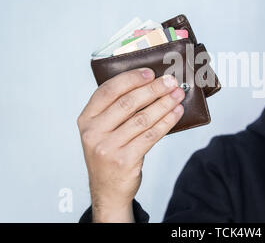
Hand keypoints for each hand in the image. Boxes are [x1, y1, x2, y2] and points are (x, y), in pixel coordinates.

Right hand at [77, 68, 184, 221]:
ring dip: (164, 104)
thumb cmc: (110, 153)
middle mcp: (93, 132)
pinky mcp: (124, 160)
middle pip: (128, 103)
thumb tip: (150, 85)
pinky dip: (166, 121)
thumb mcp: (103, 130)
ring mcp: (107, 148)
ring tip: (178, 95)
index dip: (131, 79)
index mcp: (86, 119)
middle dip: (154, 89)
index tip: (150, 72)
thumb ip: (116, 109)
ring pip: (142, 118)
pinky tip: (176, 113)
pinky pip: (151, 135)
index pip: (108, 90)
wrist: (108, 190)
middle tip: (171, 82)